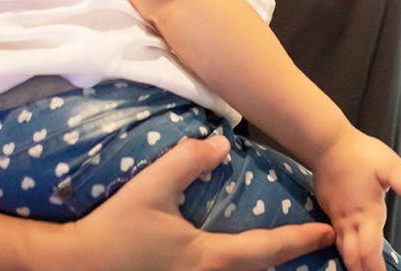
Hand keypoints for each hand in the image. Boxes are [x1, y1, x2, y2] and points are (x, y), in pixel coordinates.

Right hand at [27, 136, 333, 270]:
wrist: (75, 267)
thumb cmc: (114, 231)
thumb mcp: (150, 188)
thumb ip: (186, 161)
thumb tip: (220, 143)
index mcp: (209, 257)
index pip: (267, 247)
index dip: (300, 238)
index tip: (326, 233)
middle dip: (288, 258)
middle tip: (314, 244)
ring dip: (263, 266)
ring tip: (281, 252)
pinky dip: (238, 270)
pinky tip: (236, 262)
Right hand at [310, 132, 400, 270]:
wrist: (326, 142)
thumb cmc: (361, 153)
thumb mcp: (391, 166)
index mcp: (367, 215)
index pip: (371, 254)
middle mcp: (349, 222)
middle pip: (353, 258)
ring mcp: (336, 217)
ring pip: (341, 250)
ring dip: (351, 264)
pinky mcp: (328, 211)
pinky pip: (333, 239)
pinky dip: (342, 251)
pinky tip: (346, 253)